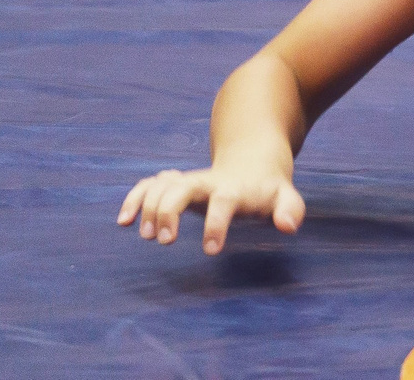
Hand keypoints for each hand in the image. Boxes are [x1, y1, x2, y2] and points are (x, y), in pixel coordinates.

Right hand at [117, 163, 305, 254]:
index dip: (216, 224)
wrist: (252, 163)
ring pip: (160, 185)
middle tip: (165, 241)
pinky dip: (134, 199)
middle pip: (181, 187)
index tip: (212, 251)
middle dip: (168, 211)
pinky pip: (147, 186)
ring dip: (148, 208)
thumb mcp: (285, 197)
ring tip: (149, 236)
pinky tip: (123, 221)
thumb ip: (290, 210)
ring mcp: (188, 181)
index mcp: (234, 188)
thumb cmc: (268, 189)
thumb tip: (288, 227)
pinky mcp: (174, 185)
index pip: (224, 201)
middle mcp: (206, 182)